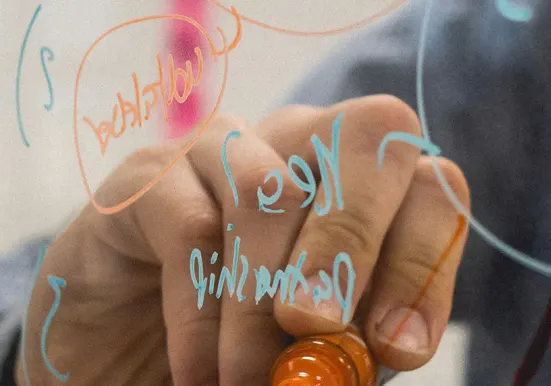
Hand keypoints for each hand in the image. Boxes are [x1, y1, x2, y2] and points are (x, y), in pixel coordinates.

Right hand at [15, 95, 471, 384]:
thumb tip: (389, 346)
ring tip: (247, 381)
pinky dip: (200, 312)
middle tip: (319, 332)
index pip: (432, 187)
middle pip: (367, 135)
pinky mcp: (149, 176)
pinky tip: (198, 370)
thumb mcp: (316, 354)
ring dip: (262, 302)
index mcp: (367, 189)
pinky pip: (190, 225)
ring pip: (269, 191)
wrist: (118, 362)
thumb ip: (355, 344)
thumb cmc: (237, 353)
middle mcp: (304, 146)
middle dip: (351, 243)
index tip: (396, 351)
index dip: (424, 263)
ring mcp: (225, 149)